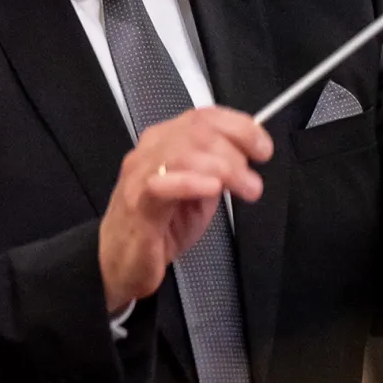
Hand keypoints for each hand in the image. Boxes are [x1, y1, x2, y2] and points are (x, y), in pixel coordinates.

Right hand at [99, 107, 272, 312]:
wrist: (120, 265)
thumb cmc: (159, 229)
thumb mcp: (199, 195)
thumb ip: (218, 172)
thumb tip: (247, 158)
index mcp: (165, 143)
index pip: (203, 117)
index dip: (239, 126)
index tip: (262, 147)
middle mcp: (150, 151)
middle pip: (197, 130)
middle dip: (235, 150)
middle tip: (252, 180)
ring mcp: (140, 175)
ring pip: (183, 152)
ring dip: (224, 167)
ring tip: (244, 188)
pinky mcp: (136, 203)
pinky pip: (161, 183)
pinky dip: (191, 182)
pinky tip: (212, 188)